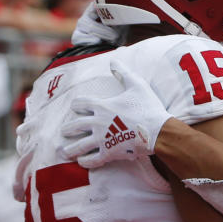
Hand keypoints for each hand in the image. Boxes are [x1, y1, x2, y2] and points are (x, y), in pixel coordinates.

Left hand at [58, 61, 172, 168]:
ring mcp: (102, 139)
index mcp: (102, 105)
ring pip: (79, 145)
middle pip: (75, 125)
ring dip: (70, 149)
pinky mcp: (109, 153)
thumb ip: (123, 72)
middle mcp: (97, 122)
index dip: (76, 104)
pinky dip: (85, 161)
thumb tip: (113, 60)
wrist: (158, 130)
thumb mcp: (137, 85)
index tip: (75, 107)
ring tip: (65, 151)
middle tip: (64, 130)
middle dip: (68, 128)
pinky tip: (81, 161)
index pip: (81, 103)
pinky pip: (92, 159)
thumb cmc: (148, 107)